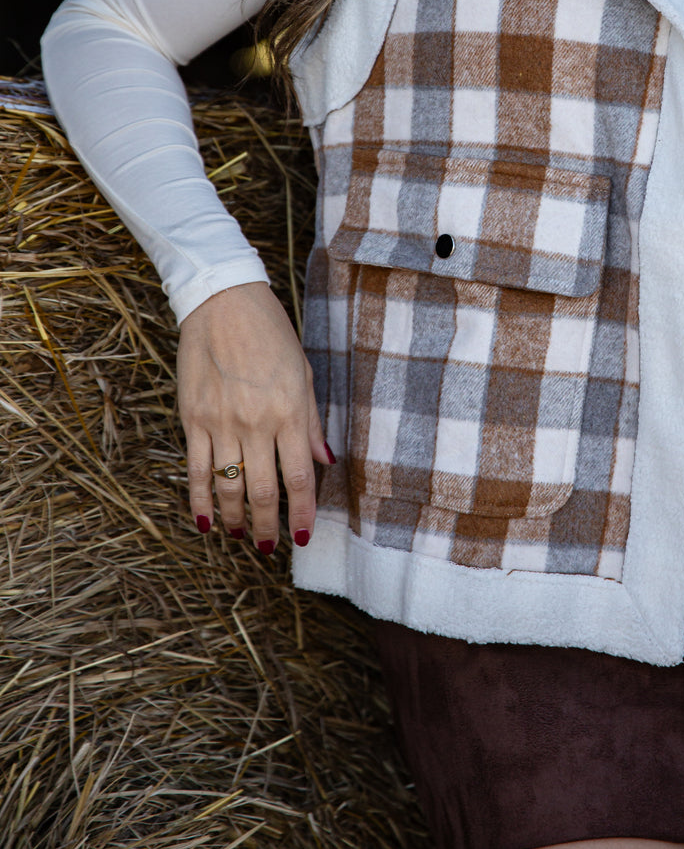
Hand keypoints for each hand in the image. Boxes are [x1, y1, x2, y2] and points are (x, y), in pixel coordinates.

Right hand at [179, 280, 331, 553]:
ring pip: (228, 487)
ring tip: (241, 536)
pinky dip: (199, 501)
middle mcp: (256, 422)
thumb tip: (325, 461)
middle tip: (271, 546)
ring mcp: (221, 422)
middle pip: (264, 490)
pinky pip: (196, 470)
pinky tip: (204, 522)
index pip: (299, 478)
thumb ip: (311, 422)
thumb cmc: (270, 332)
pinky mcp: (193, 418)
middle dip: (269, 525)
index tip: (302, 535)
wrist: (224, 301)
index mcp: (290, 411)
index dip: (301, 513)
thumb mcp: (303, 372)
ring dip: (235, 519)